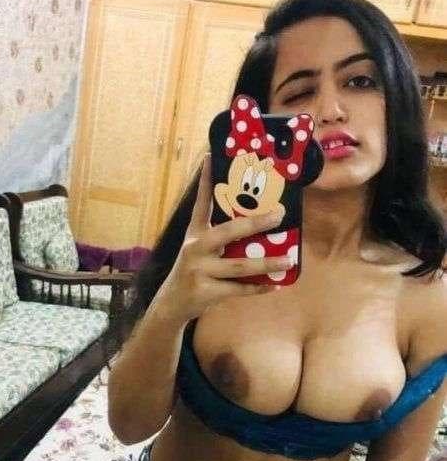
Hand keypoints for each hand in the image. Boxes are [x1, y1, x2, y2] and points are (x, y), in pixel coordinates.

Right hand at [155, 153, 290, 324]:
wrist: (172, 303)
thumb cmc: (194, 270)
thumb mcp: (200, 248)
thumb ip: (222, 236)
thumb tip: (258, 222)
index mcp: (195, 233)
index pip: (201, 203)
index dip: (207, 181)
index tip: (211, 157)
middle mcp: (195, 248)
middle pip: (228, 232)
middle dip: (255, 222)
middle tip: (279, 214)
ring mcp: (199, 270)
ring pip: (239, 265)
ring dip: (267, 262)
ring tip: (288, 259)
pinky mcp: (206, 291)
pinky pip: (238, 288)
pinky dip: (258, 287)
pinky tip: (275, 285)